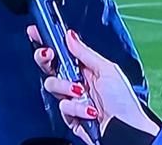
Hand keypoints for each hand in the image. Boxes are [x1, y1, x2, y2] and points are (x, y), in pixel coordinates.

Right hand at [28, 26, 159, 143]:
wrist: (127, 130)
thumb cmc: (123, 100)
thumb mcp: (106, 70)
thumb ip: (85, 53)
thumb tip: (69, 35)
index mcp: (84, 68)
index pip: (61, 52)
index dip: (47, 42)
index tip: (35, 32)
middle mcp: (75, 82)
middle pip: (49, 67)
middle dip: (45, 59)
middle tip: (48, 55)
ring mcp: (72, 99)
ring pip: (52, 86)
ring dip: (66, 88)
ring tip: (82, 92)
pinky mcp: (70, 117)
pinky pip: (62, 107)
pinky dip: (76, 109)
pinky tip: (89, 111)